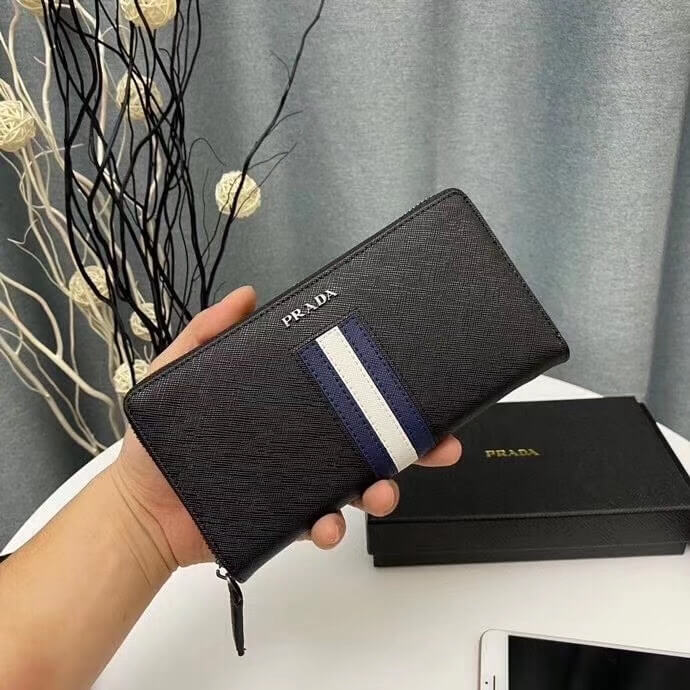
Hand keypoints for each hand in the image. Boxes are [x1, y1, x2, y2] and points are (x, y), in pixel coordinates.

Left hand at [110, 286, 461, 569]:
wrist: (141, 509)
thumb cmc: (160, 443)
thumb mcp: (177, 371)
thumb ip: (207, 332)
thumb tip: (246, 295)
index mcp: (288, 409)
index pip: (345, 394)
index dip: (382, 390)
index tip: (412, 385)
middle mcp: (301, 443)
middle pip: (368, 439)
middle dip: (410, 442)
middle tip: (437, 443)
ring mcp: (298, 483)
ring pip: (357, 483)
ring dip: (382, 487)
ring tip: (382, 490)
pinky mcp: (287, 519)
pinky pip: (323, 522)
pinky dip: (333, 527)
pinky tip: (328, 524)